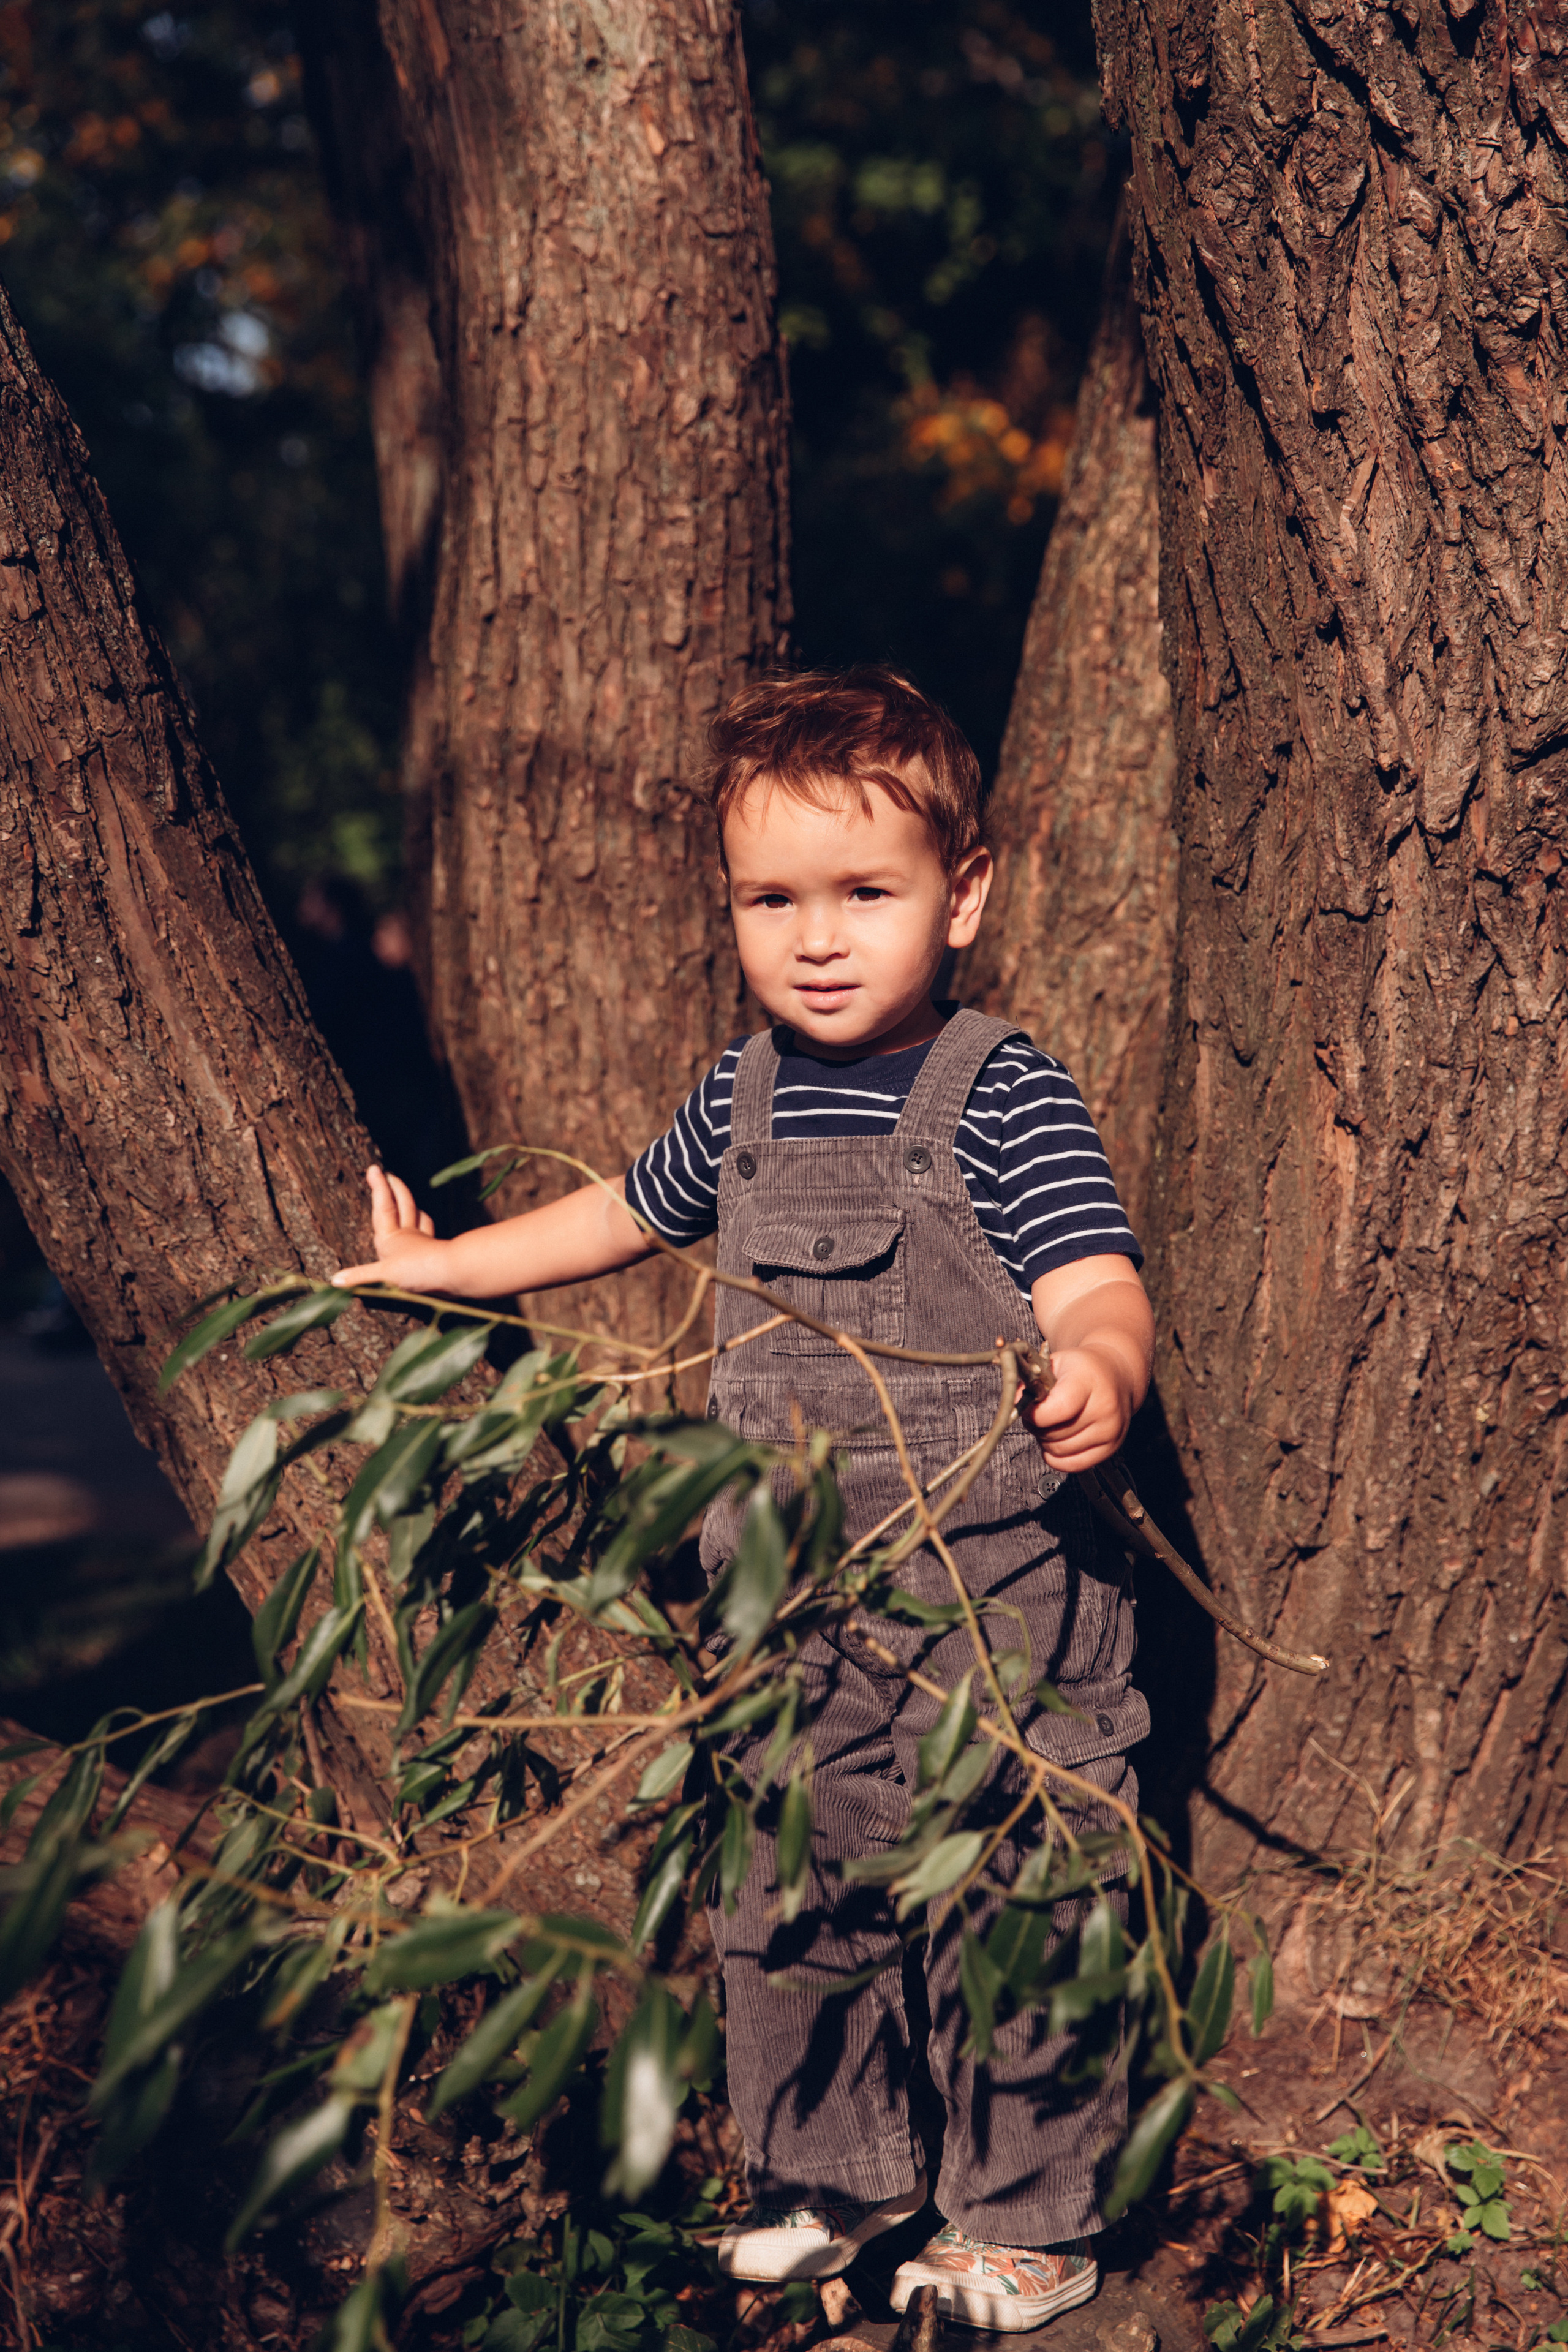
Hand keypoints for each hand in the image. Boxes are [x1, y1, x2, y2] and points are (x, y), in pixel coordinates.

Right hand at [333, 1167, 450, 1291]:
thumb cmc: (418, 1271)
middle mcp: (407, 1236)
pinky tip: (424, 1232)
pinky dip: (424, 1228)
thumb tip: (334, 1281)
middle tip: (390, 1175)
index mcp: (391, 1238)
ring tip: (408, 1203)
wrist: (453, 1276)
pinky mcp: (434, 1254)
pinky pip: (428, 1235)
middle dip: (395, 1189)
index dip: (378, 1187)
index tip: (374, 1168)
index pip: (384, 1206)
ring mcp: (423, 1243)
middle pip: (403, 1206)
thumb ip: (360, 1278)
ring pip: (418, 1219)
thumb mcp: (384, 1276)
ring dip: (412, 1208)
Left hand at [1024, 1344, 1136, 1471]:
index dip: (1034, 1413)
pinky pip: (1072, 1465)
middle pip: (1054, 1434)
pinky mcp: (1111, 1448)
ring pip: (1059, 1451)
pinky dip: (1058, 1456)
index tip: (1028, 1406)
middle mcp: (1104, 1408)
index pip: (1057, 1409)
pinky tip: (1058, 1439)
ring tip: (1052, 1423)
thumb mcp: (1056, 1363)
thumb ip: (1032, 1382)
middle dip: (1037, 1426)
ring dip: (1046, 1441)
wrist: (1117, 1375)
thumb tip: (1016, 1405)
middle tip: (1040, 1413)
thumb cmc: (1083, 1370)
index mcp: (1089, 1382)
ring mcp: (1110, 1431)